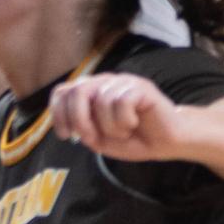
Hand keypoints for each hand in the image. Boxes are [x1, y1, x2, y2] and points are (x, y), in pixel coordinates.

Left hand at [50, 72, 190, 161]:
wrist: (165, 142)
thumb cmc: (132, 138)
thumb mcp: (100, 139)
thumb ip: (83, 128)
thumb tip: (71, 121)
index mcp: (92, 92)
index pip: (63, 91)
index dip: (58, 113)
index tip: (66, 135)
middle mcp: (106, 82)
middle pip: (78, 91)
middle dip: (80, 120)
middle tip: (93, 138)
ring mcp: (124, 82)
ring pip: (102, 101)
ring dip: (110, 126)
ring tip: (123, 131)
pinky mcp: (141, 86)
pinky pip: (122, 102)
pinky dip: (124, 121)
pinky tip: (133, 123)